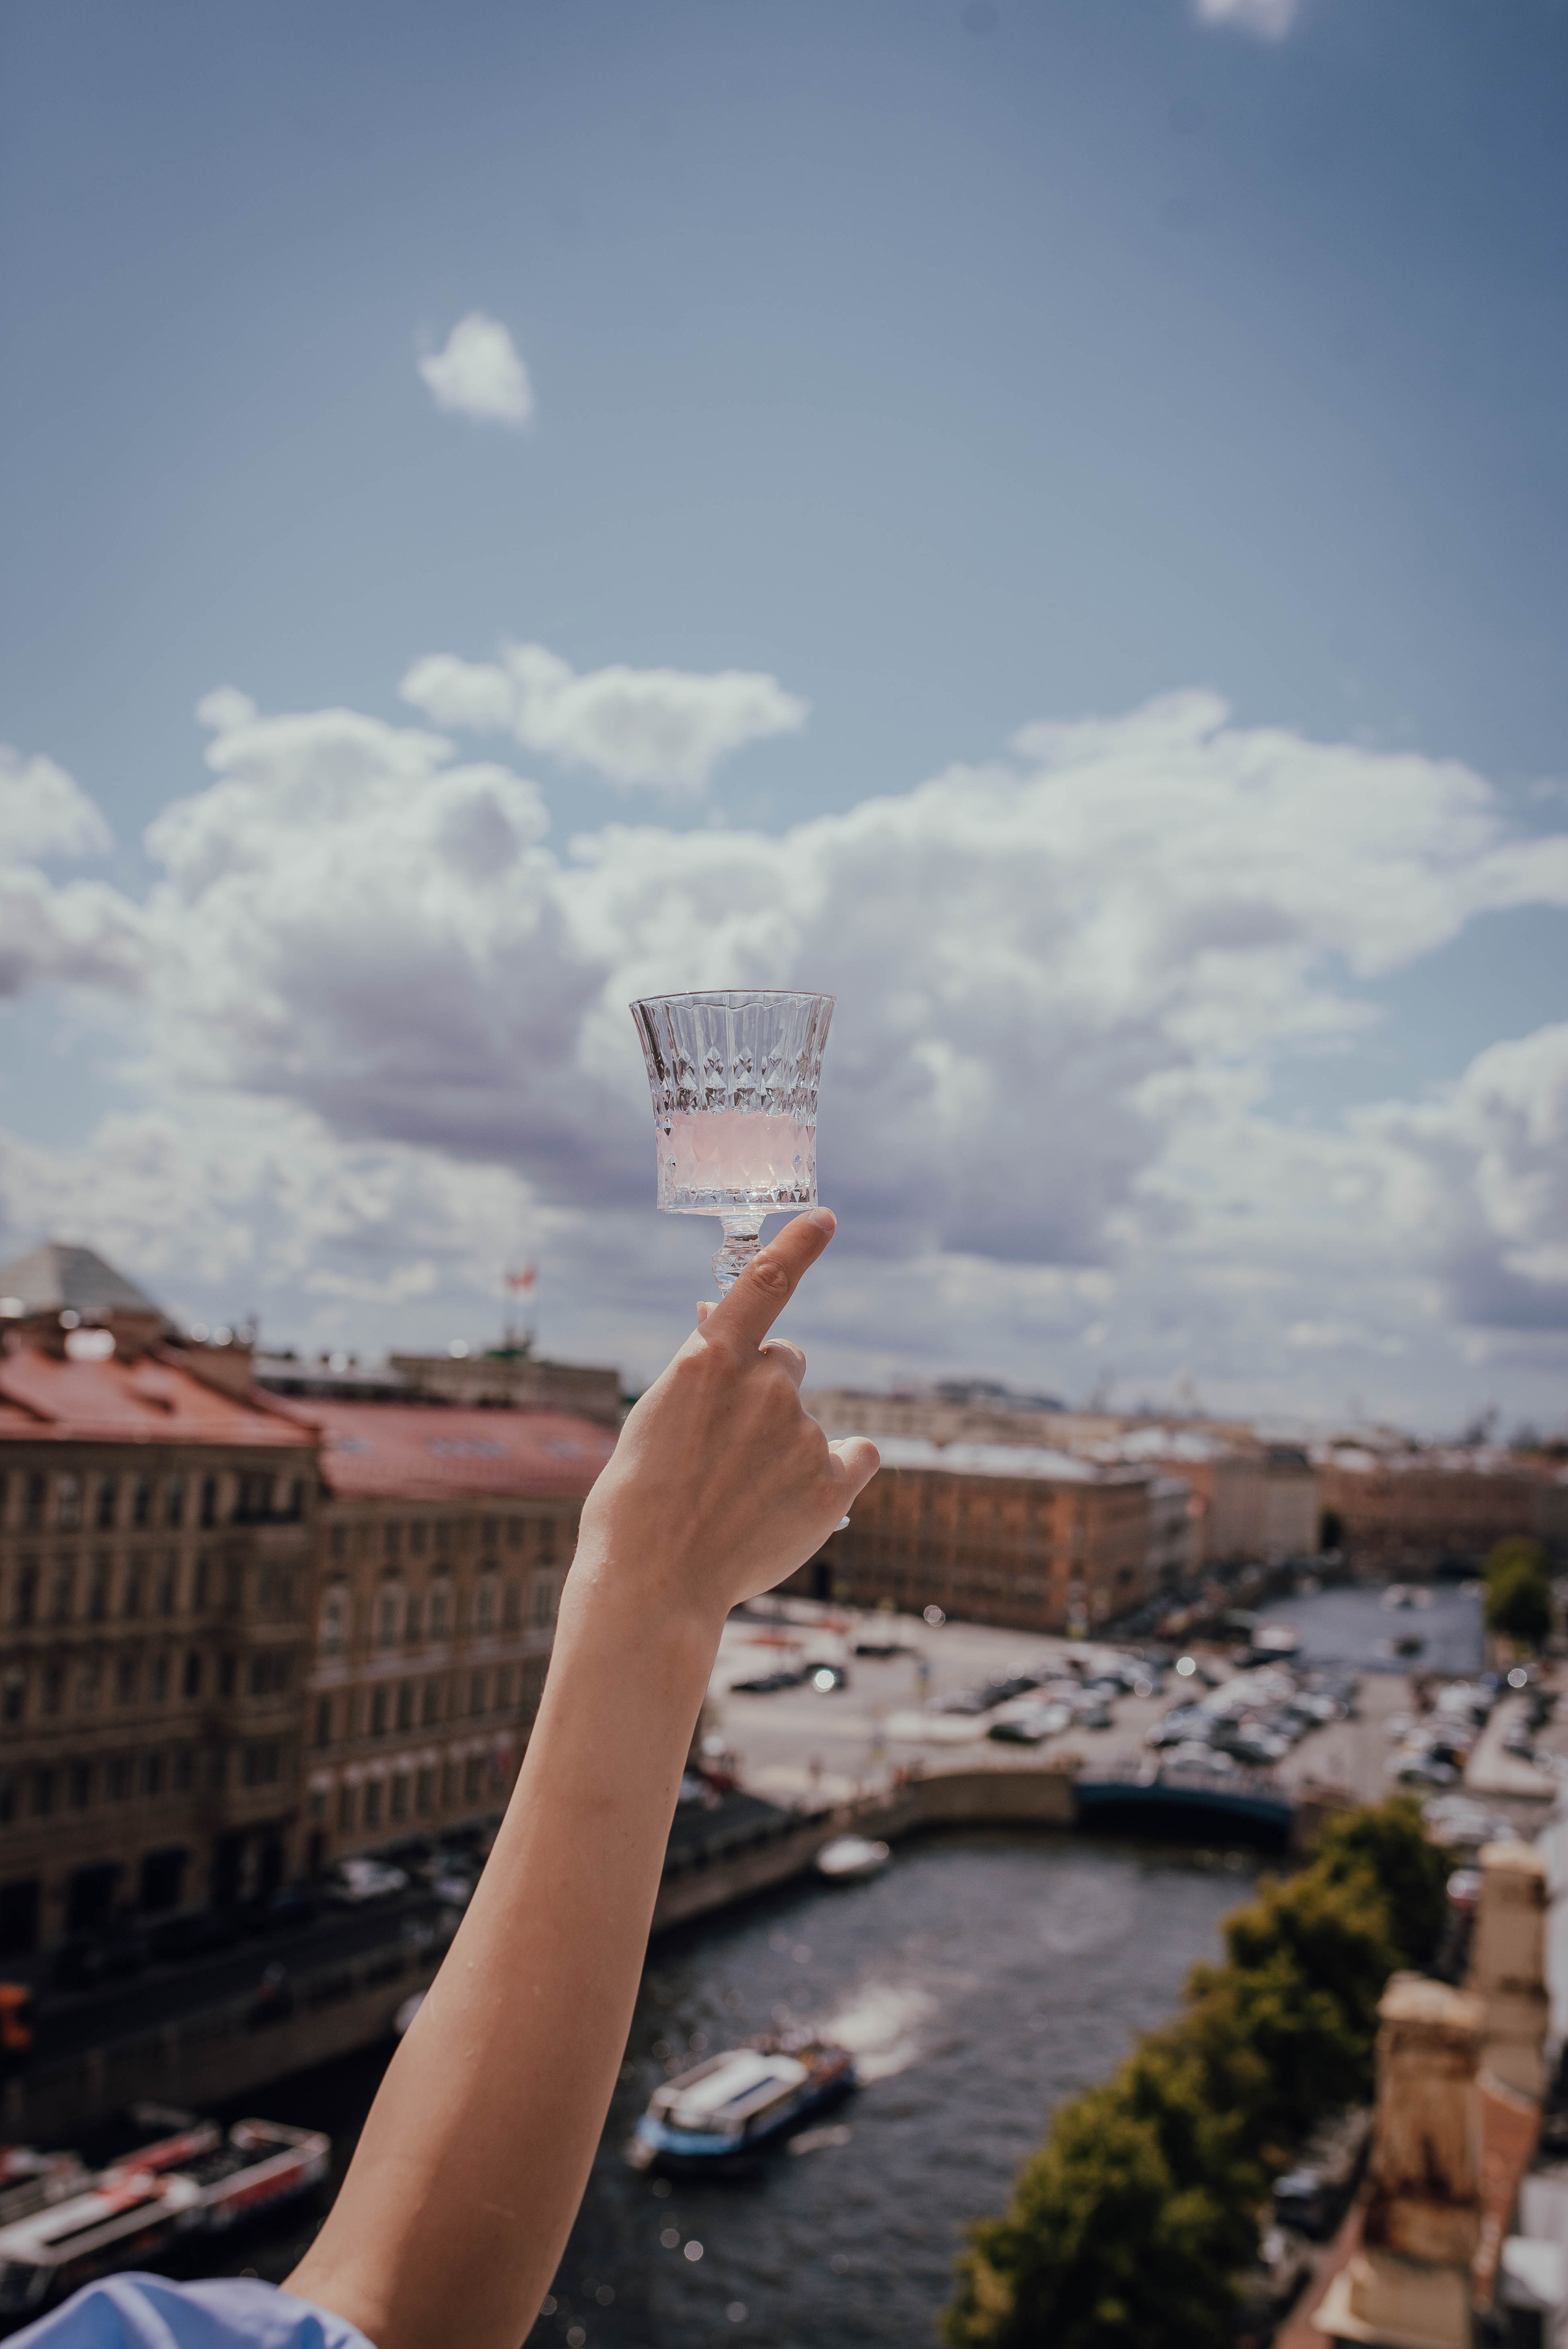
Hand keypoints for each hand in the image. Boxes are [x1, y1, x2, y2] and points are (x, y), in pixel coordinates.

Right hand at [571, 1207, 879, 1629]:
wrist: (652, 1582)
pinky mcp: (831, 1483)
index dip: (798, 1245)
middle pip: (787, 1363)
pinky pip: (856, 1457)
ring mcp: (802, 1433)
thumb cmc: (638, 1500)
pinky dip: (836, 1474)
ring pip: (807, 1422)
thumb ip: (699, 1369)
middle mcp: (765, 1385)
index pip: (765, 1281)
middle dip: (768, 1388)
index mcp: (711, 1360)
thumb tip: (715, 1317)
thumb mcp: (656, 1415)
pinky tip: (799, 1504)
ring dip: (784, 1446)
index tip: (824, 1219)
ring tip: (738, 1498)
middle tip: (729, 1444)